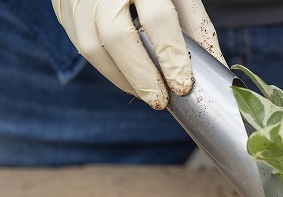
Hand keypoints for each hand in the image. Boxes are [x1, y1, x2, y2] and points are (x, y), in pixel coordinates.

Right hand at [52, 0, 224, 109]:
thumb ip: (198, 31)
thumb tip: (220, 73)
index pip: (156, 19)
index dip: (170, 57)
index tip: (182, 87)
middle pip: (116, 36)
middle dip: (141, 77)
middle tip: (160, 102)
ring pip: (90, 44)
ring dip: (120, 78)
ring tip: (145, 94)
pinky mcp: (62, 4)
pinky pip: (77, 42)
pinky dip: (104, 66)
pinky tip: (125, 77)